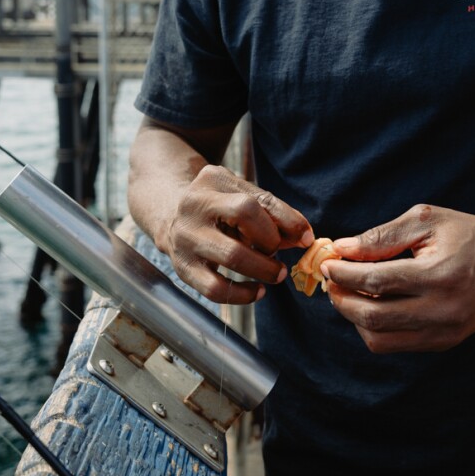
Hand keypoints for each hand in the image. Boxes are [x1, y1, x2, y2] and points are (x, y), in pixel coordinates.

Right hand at [161, 165, 312, 304]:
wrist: (168, 213)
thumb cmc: (218, 205)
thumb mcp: (240, 194)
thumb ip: (272, 212)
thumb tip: (304, 238)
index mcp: (212, 180)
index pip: (255, 200)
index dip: (286, 220)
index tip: (306, 238)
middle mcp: (194, 206)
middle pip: (243, 218)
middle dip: (272, 242)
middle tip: (280, 255)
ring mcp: (185, 237)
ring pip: (232, 256)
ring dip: (263, 269)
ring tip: (275, 274)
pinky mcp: (182, 268)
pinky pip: (215, 289)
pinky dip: (242, 295)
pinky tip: (257, 292)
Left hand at [322, 204, 474, 352]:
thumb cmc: (470, 235)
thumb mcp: (427, 221)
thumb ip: (382, 237)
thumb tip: (343, 250)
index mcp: (438, 275)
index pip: (375, 281)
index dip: (344, 274)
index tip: (328, 264)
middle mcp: (442, 311)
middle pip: (372, 318)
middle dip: (342, 299)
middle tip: (331, 281)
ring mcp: (444, 332)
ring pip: (380, 340)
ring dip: (355, 319)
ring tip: (350, 293)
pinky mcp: (445, 343)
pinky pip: (397, 345)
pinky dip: (376, 328)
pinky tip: (374, 304)